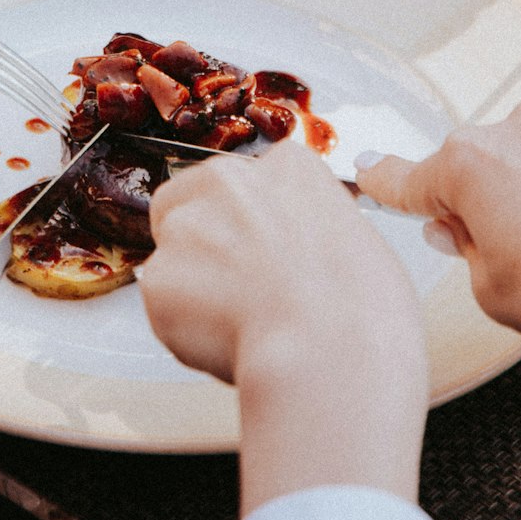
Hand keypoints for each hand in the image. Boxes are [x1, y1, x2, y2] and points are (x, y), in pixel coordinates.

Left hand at [139, 145, 427, 515]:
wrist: (329, 353)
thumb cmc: (362, 312)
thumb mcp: (357, 242)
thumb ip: (311, 230)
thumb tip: (299, 254)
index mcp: (286, 166)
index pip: (247, 182)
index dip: (250, 225)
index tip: (263, 255)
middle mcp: (228, 179)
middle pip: (192, 204)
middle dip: (205, 245)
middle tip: (241, 293)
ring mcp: (186, 226)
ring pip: (175, 257)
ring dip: (194, 290)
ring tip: (242, 327)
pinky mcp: (158, 277)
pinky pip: (163, 305)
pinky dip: (183, 328)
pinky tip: (225, 343)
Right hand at [356, 97, 520, 355]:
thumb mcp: (494, 291)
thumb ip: (464, 250)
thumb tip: (462, 228)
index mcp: (467, 166)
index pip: (405, 176)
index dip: (381, 181)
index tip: (366, 172)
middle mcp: (513, 131)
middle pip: (469, 166)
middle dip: (474, 203)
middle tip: (499, 253)